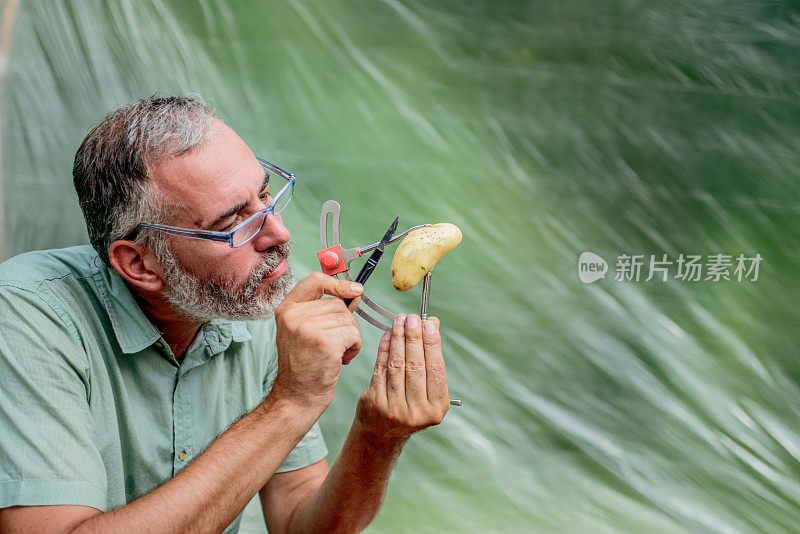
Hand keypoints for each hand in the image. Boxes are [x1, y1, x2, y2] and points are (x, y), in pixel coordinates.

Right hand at [272, 272, 362, 413]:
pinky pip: (353, 334)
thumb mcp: (304, 330)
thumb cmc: (304, 365)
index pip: (314, 280)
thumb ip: (324, 310)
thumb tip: (354, 292)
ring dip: (350, 337)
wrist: (297, 396)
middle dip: (345, 323)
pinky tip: (341, 359)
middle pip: (337, 304)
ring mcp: (308, 327)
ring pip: (348, 319)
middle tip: (334, 343)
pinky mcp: (325, 341)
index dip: (337, 283)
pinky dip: (354, 347)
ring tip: (335, 353)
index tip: (354, 289)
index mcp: (286, 309)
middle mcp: (294, 315)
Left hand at [356, 314, 449, 445]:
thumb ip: (430, 361)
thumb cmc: (409, 407)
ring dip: (398, 339)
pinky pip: (380, 368)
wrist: (381, 434)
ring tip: (399, 321)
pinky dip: (384, 349)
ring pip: (397, 365)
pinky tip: (387, 335)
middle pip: (415, 365)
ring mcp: (395, 408)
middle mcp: (417, 412)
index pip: (435, 369)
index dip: (432, 344)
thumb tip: (432, 324)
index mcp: (436, 408)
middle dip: (413, 337)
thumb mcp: (427, 392)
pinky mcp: (375, 402)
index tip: (428, 323)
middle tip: (411, 318)